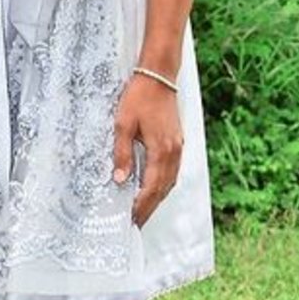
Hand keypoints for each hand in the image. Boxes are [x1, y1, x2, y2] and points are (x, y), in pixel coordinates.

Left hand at [112, 73, 182, 226]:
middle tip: (137, 223)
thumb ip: (122, 154)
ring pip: (170, 181)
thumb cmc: (139, 97)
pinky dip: (163, 184)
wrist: (159, 76)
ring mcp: (178, 147)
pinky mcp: (177, 142)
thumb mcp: (123, 125)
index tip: (131, 219)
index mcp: (161, 150)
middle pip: (163, 189)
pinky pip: (172, 171)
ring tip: (143, 211)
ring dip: (157, 198)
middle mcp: (174, 152)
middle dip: (150, 207)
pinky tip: (153, 189)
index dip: (142, 205)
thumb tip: (120, 180)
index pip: (151, 187)